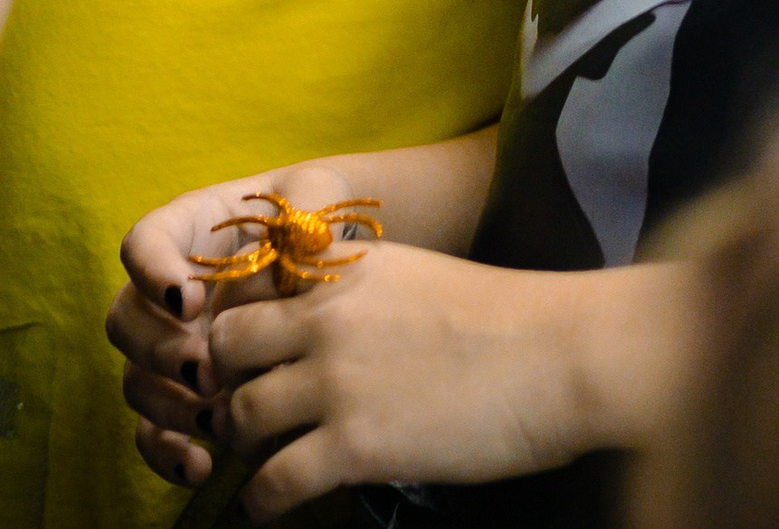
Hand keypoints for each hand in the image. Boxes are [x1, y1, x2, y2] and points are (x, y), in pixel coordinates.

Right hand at [110, 161, 366, 485]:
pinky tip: (202, 468)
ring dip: (168, 403)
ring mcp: (170, 345)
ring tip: (219, 416)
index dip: (151, 272)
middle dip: (161, 350)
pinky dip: (167, 454)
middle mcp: (165, 291)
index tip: (187, 299)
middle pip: (126, 318)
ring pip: (135, 378)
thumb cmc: (310, 216)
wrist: (323, 260)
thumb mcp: (312, 196)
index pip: (143, 243)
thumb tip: (301, 241)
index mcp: (187, 231)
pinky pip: (152, 431)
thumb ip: (305, 204)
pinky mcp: (182, 395)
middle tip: (210, 370)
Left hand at [124, 247, 625, 516]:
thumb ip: (360, 293)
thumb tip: (328, 327)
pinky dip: (260, 501)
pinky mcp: (353, 443)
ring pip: (239, 416)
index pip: (251, 291)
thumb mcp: (415, 276)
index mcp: (343, 272)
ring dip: (238, 445)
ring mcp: (335, 381)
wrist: (555, 355)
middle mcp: (326, 319)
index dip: (237, 330)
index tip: (241, 359)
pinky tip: (267, 508)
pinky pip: (273, 480)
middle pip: (227, 350)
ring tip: (254, 463)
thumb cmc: (504, 319)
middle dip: (224, 383)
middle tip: (237, 413)